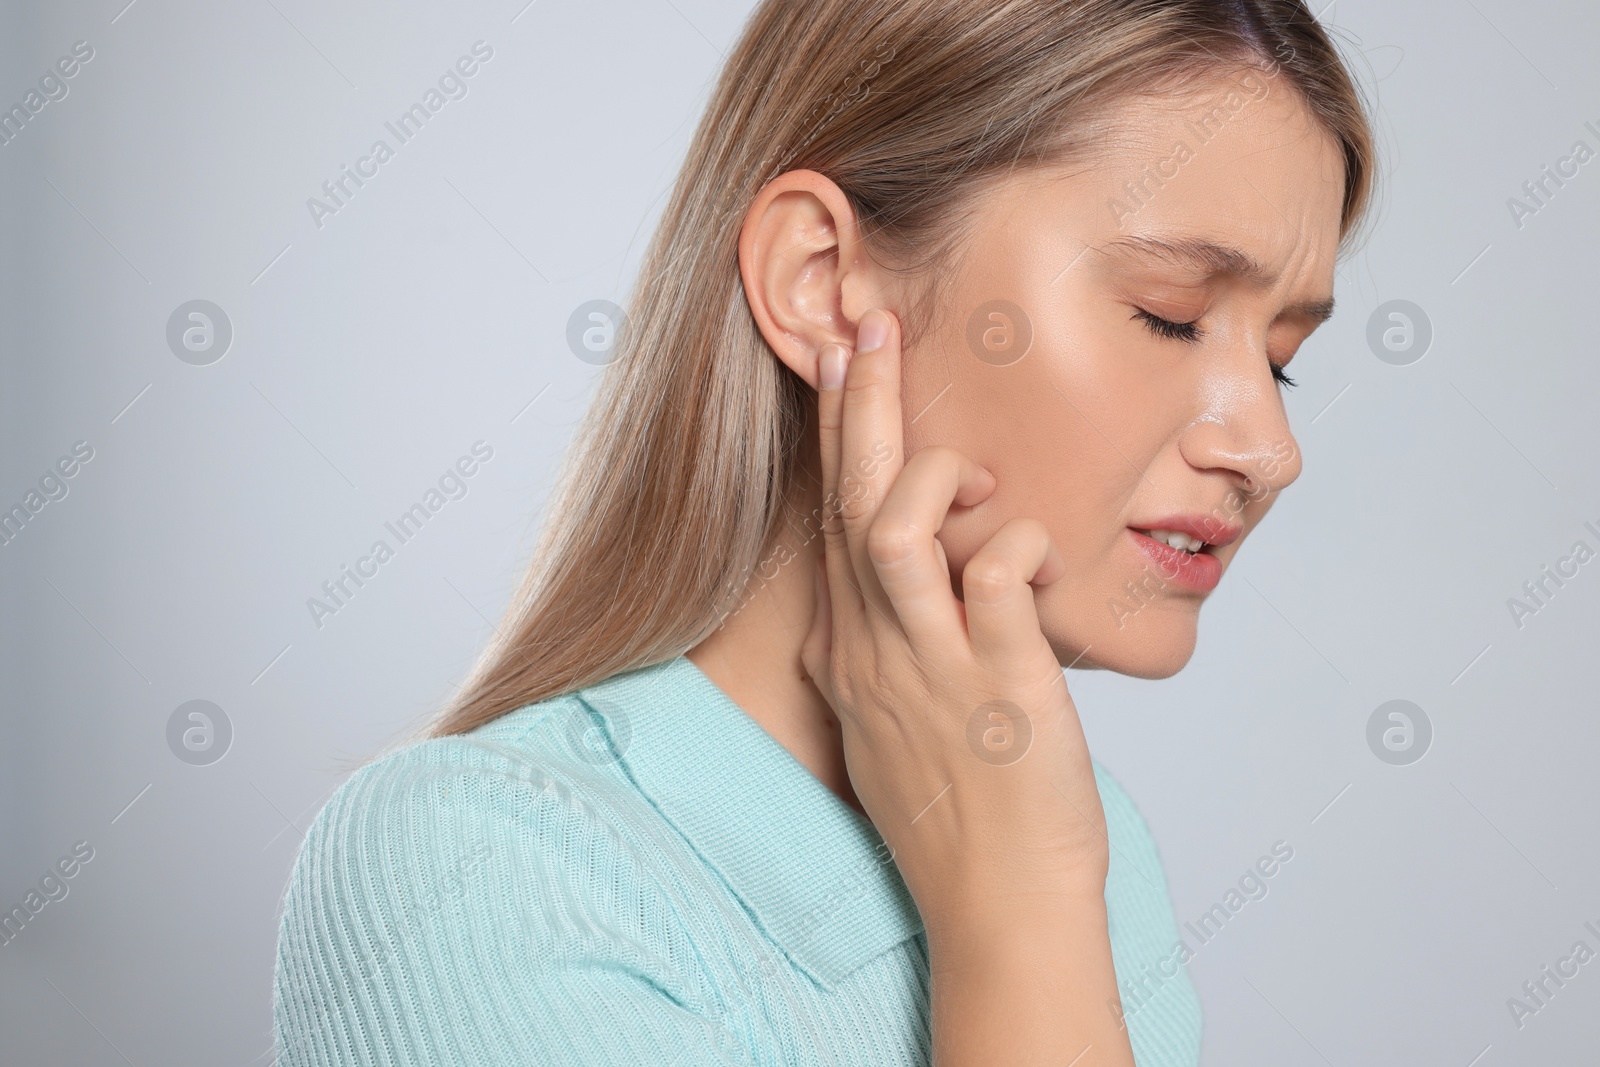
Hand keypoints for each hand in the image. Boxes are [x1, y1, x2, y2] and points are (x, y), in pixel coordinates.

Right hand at [799, 306, 1109, 925]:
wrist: (997, 910)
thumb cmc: (960, 815)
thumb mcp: (895, 723)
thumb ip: (891, 650)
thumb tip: (908, 593)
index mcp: (852, 651)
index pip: (829, 519)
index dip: (833, 436)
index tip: (841, 365)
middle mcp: (875, 651)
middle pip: (849, 503)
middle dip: (859, 404)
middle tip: (869, 324)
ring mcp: (931, 670)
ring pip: (892, 533)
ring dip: (927, 473)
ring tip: (969, 468)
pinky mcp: (999, 690)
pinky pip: (995, 586)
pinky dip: (1017, 548)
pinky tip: (1039, 556)